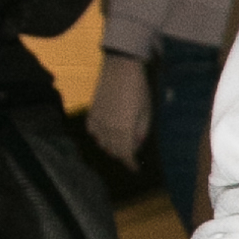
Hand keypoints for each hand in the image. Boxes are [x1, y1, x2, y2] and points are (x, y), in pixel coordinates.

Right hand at [91, 51, 154, 165]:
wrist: (119, 69)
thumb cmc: (138, 89)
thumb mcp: (146, 110)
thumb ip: (142, 129)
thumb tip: (137, 143)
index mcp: (124, 130)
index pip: (126, 154)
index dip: (131, 164)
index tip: (135, 169)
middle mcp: (108, 129)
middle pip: (114, 150)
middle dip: (123, 155)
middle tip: (131, 155)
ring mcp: (97, 121)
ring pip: (102, 142)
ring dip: (111, 146)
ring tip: (121, 144)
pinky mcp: (91, 113)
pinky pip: (92, 131)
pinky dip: (99, 136)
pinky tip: (105, 133)